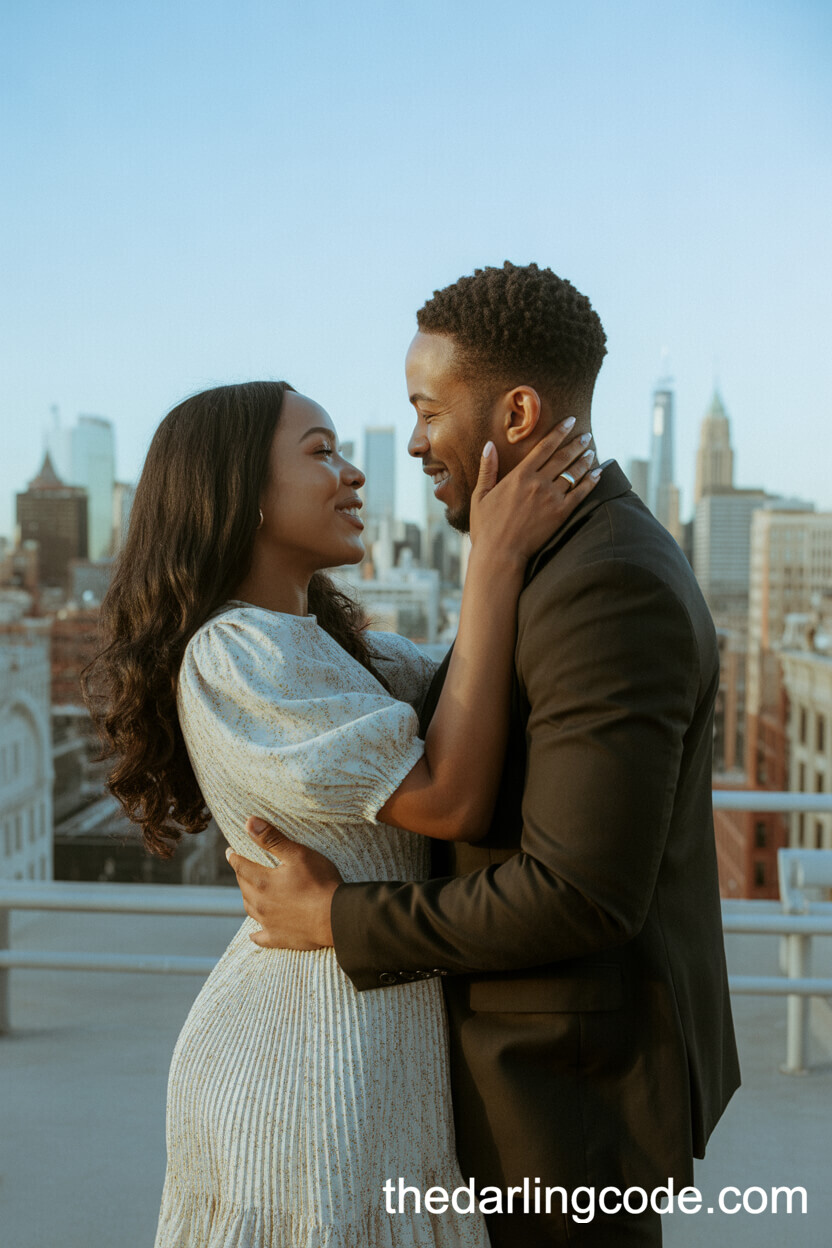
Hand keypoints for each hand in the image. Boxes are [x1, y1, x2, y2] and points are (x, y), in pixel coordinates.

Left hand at [225, 817, 342, 948]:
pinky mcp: (279, 938)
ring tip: (250, 891)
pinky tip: (254, 933)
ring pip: (250, 909)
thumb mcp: (298, 855)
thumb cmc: (320, 883)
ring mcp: (268, 923)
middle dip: (241, 875)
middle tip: (242, 867)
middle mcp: (260, 904)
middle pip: (243, 887)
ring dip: (248, 898)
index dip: (234, 857)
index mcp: (262, 882)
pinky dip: (256, 933)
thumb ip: (272, 839)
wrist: (336, 918)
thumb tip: (248, 822)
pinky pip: (261, 936)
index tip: (230, 851)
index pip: (241, 866)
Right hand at [469, 419, 600, 562]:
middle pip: (563, 457)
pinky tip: (598, 473)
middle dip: (576, 443)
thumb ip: (487, 469)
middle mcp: (538, 483)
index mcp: (519, 475)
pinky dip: (591, 481)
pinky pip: (581, 493)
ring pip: (574, 473)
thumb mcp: (480, 495)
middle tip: (586, 435)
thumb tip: (489, 445)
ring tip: (592, 451)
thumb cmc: (486, 527)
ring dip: (585, 460)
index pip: (544, 447)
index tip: (570, 421)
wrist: (500, 554)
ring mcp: (551, 498)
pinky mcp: (561, 514)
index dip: (559, 432)